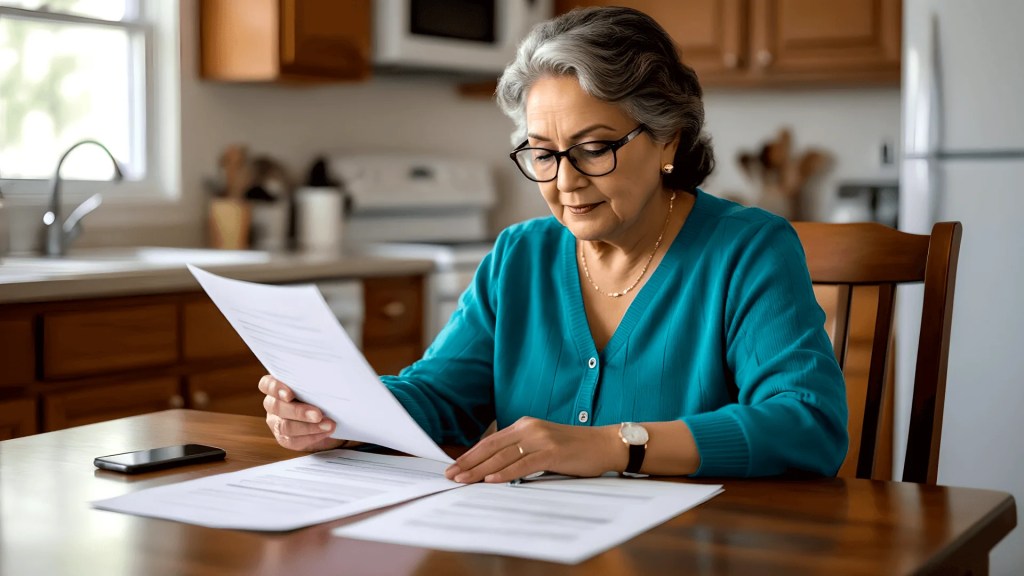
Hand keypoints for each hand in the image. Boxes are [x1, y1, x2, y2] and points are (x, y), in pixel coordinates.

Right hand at [259, 375, 343, 451]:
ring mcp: (276, 422)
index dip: (275, 389)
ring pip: (285, 426)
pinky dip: (312, 436)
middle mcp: (272, 404)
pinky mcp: (284, 438)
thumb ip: (313, 385)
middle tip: (318, 415)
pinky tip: (325, 432)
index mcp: (277, 387)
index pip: (266, 385)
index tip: (290, 395)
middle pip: (276, 407)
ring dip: (308, 427)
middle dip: (298, 412)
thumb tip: (326, 383)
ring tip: (328, 425)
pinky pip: (293, 440)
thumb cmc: (321, 396)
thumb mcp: (317, 387)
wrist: (327, 419)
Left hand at [444, 416, 620, 483]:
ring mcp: (540, 439)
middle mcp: (529, 429)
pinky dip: (505, 473)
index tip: (454, 466)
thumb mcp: (543, 445)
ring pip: (503, 456)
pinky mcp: (552, 452)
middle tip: (450, 475)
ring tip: (463, 480)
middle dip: (468, 463)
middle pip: (491, 448)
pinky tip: (491, 480)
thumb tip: (495, 469)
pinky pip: (522, 464)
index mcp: (525, 425)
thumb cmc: (575, 449)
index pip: (490, 441)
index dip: (470, 455)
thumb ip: (522, 452)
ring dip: (480, 470)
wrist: (605, 444)